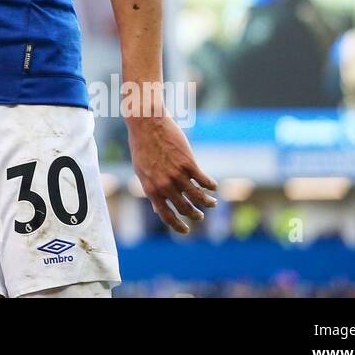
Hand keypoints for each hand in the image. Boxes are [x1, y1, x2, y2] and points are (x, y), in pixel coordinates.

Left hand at [127, 114, 217, 234]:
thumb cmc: (142, 146)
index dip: (177, 226)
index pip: (166, 215)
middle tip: (200, 216)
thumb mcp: (141, 171)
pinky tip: (213, 187)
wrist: (146, 124)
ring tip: (212, 204)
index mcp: (151, 188)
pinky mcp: (188, 163)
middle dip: (195, 215)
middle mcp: (164, 185)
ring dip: (207, 203)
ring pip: (198, 197)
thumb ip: (151, 189)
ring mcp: (177, 175)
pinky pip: (204, 181)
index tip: (185, 230)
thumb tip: (156, 208)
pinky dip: (211, 186)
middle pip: (185, 208)